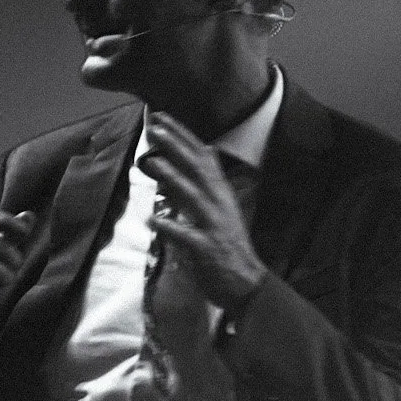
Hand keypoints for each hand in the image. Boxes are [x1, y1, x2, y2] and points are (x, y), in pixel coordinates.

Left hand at [140, 112, 266, 306]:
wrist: (247, 283)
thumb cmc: (227, 245)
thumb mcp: (219, 208)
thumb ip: (205, 184)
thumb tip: (199, 154)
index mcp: (220, 193)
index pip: (202, 156)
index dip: (183, 136)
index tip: (162, 117)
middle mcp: (219, 204)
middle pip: (198, 169)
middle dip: (177, 146)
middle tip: (155, 126)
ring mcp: (214, 226)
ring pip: (194, 197)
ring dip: (174, 178)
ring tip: (153, 162)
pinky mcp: (207, 249)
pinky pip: (188, 237)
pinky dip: (172, 228)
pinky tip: (154, 221)